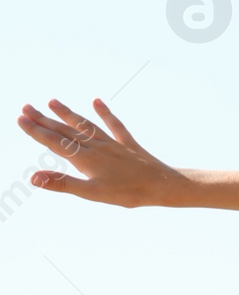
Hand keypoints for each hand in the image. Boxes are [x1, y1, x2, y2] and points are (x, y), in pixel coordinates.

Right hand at [16, 98, 182, 207]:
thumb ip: (63, 184)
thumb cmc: (128, 193)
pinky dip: (105, 113)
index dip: (36, 131)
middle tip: (26, 107)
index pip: (54, 142)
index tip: (20, 119)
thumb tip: (33, 178)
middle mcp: (96, 146)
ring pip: (85, 125)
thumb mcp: (92, 193)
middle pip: (66, 131)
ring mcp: (112, 143)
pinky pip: (114, 125)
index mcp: (85, 159)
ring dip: (68, 114)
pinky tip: (96, 101)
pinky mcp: (127, 144)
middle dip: (44, 120)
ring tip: (52, 102)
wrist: (163, 186)